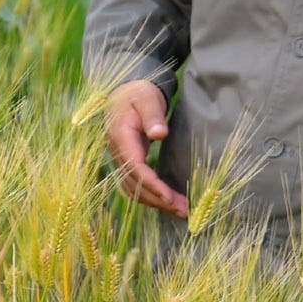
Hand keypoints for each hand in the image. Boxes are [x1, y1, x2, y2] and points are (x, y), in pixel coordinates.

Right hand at [104, 78, 188, 216]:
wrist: (126, 90)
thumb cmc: (139, 93)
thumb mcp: (147, 99)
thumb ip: (153, 116)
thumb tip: (159, 134)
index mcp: (120, 136)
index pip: (134, 167)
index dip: (152, 184)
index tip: (170, 197)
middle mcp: (116, 150)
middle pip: (134, 183)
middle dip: (159, 199)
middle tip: (185, 211)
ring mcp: (120, 157)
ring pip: (133, 187)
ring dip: (155, 201)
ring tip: (181, 210)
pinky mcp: (127, 160)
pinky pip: (134, 184)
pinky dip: (150, 195)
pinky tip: (167, 201)